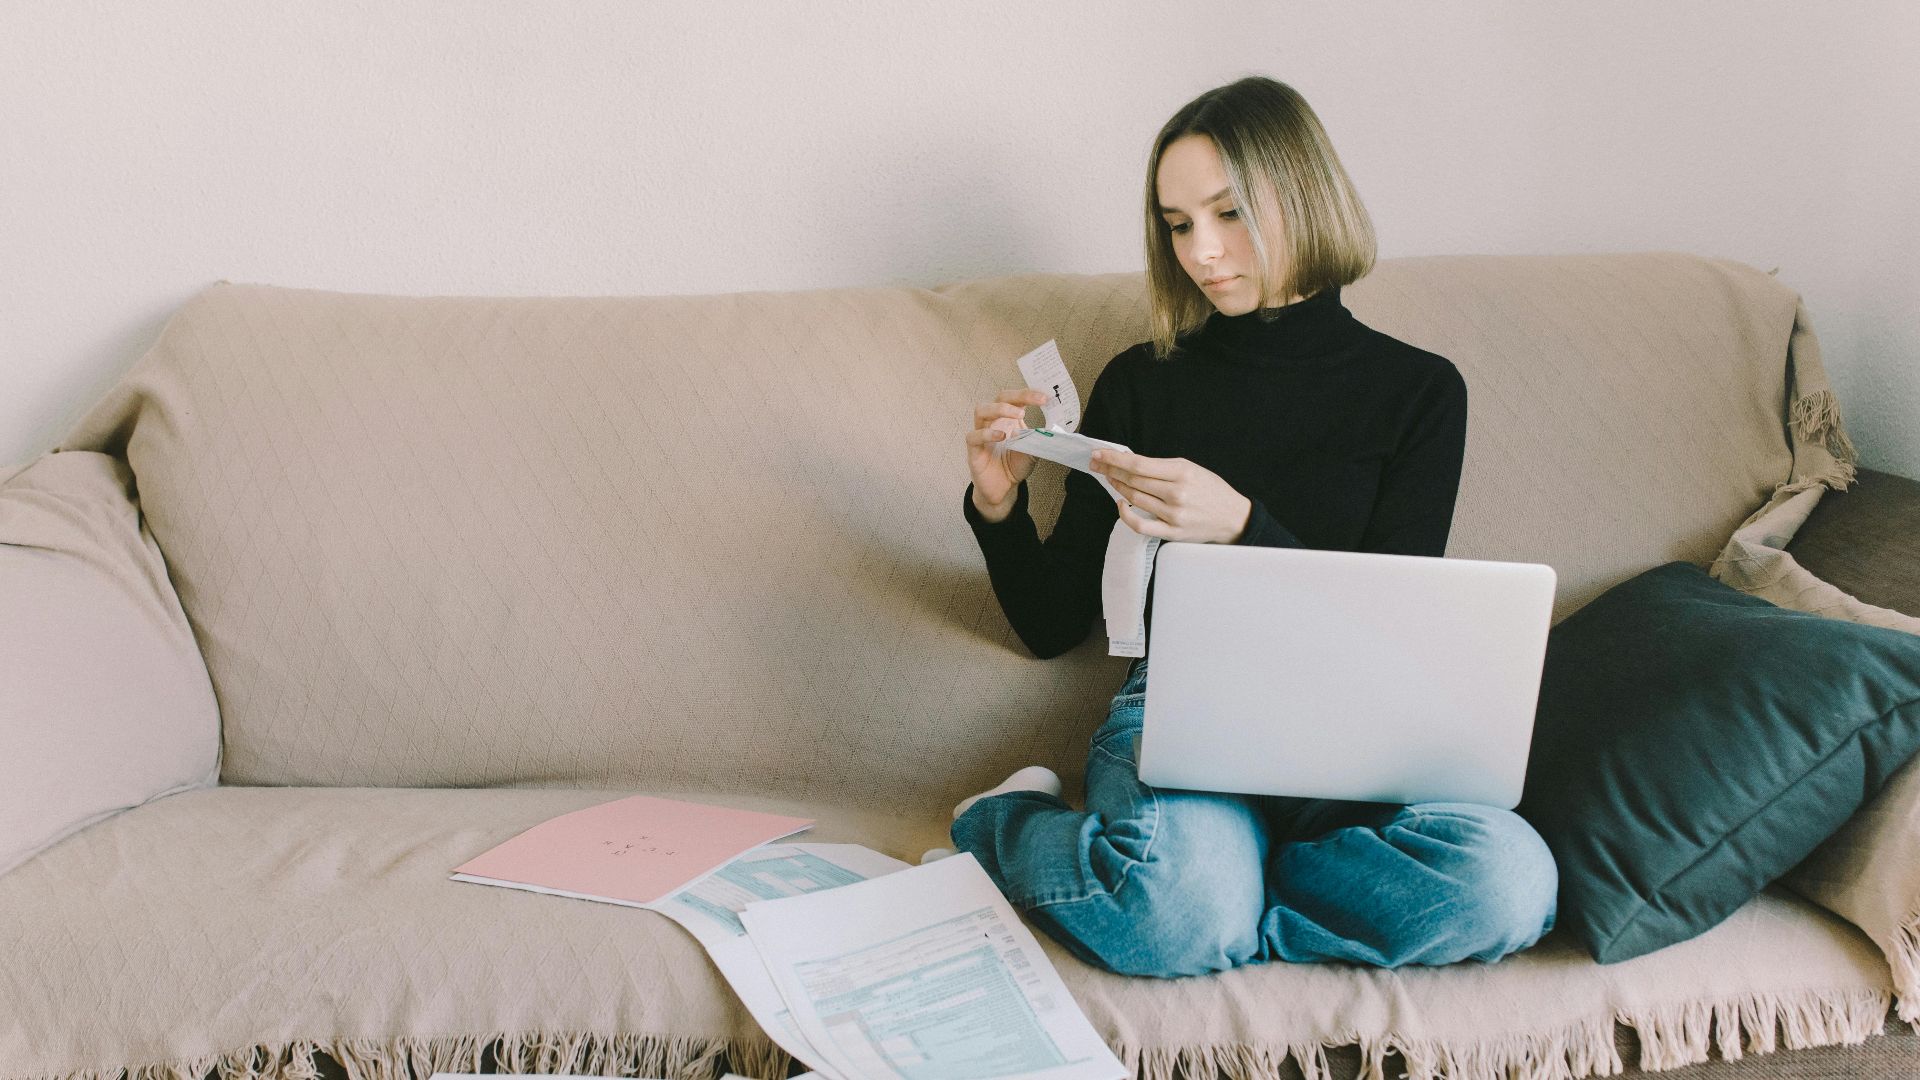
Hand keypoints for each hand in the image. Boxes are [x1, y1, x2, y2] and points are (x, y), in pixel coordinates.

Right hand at [965, 388, 1047, 520]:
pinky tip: (1001, 437)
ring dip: (1000, 409)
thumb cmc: (1015, 466)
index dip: (1029, 394)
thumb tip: (1054, 429)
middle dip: (1016, 397)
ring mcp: (982, 433)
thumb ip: (1040, 438)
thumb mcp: (1033, 450)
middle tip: (1032, 403)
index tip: (1045, 398)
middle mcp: (995, 422)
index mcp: (1010, 419)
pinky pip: (973, 436)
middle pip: (999, 397)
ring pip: (981, 410)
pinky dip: (986, 434)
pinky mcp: (974, 450)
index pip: (1016, 398)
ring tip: (1018, 416)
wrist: (1003, 488)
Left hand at [1091, 450, 1252, 543]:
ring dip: (1118, 486)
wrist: (1232, 517)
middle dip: (1110, 470)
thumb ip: (1162, 467)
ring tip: (1110, 478)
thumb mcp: (1191, 469)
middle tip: (1097, 464)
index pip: (1139, 464)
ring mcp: (1173, 515)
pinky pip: (1140, 525)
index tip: (1100, 454)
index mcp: (1182, 472)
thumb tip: (1131, 463)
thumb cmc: (1211, 490)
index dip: (1115, 458)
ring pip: (1134, 498)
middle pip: (1133, 480)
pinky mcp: (1171, 532)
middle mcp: (1176, 493)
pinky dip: (1126, 515)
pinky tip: (1121, 503)